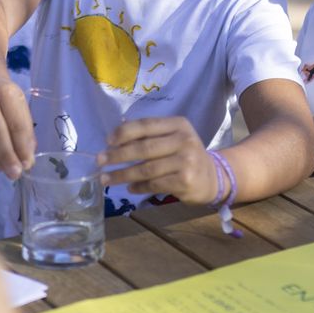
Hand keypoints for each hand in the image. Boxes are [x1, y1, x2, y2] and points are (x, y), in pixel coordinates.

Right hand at [0, 76, 34, 179]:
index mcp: (6, 91)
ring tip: (6, 170)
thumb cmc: (6, 99)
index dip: (22, 146)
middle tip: (14, 174)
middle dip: (7, 155)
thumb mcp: (20, 108)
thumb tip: (26, 160)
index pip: (15, 123)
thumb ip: (25, 132)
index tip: (27, 165)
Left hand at [98, 116, 217, 203]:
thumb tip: (115, 136)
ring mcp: (186, 161)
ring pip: (146, 169)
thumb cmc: (186, 155)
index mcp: (178, 125)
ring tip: (106, 179)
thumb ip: (150, 135)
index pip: (146, 125)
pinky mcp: (185, 181)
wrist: (213, 177)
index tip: (107, 142)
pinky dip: (139, 187)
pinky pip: (154, 184)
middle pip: (144, 148)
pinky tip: (129, 188)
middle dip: (118, 155)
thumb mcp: (173, 138)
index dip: (124, 132)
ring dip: (122, 175)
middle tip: (100, 162)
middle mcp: (184, 140)